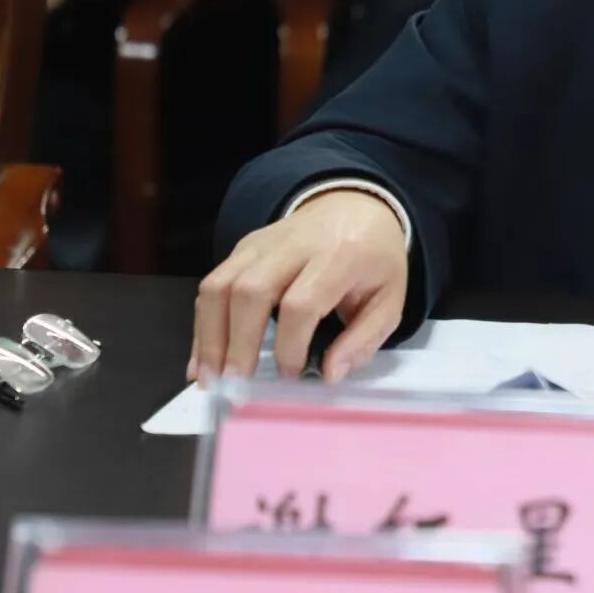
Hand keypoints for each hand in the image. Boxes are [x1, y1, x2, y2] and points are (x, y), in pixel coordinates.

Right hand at [191, 189, 407, 382]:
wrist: (356, 206)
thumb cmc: (374, 259)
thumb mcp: (391, 298)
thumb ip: (364, 338)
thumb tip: (329, 374)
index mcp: (340, 255)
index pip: (302, 302)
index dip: (290, 344)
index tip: (291, 376)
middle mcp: (294, 243)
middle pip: (251, 290)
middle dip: (239, 344)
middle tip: (236, 385)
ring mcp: (262, 243)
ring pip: (221, 285)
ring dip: (210, 336)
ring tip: (210, 379)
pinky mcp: (243, 247)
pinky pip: (213, 284)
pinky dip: (203, 324)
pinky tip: (203, 359)